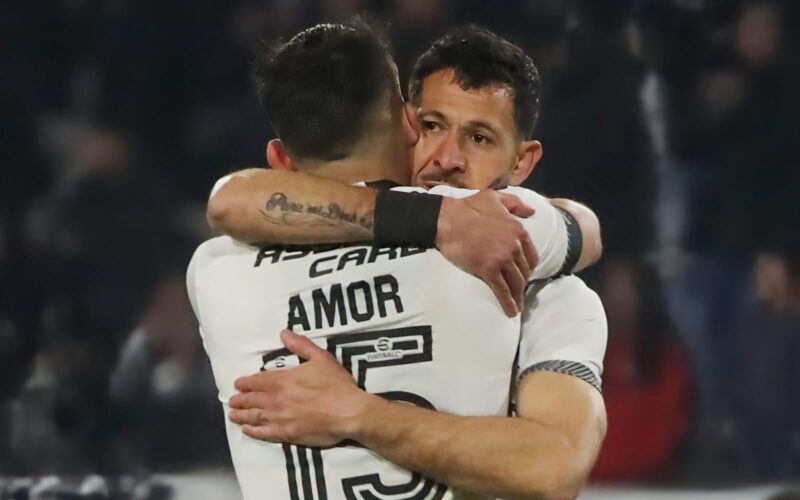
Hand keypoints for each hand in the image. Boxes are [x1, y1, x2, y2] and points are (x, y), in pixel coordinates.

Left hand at [228, 330, 373, 447]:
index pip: (256, 381)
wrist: (348, 412)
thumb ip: (301, 345)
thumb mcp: (321, 358)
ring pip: (253, 416)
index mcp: (282, 380)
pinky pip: (263, 433)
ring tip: (233, 415)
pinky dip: (252, 431)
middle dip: (239, 399)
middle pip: (251, 399)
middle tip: (232, 400)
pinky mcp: (285, 434)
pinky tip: (247, 430)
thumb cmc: (336, 384)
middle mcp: (275, 399)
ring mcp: (279, 418)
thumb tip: (283, 333)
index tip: (238, 384)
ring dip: (241, 415)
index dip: (245, 383)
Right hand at [436, 190, 538, 315]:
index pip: (531, 256)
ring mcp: (502, 259)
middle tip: (518, 292)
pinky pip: (502, 290)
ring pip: (516, 283)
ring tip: (517, 307)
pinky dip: (508, 303)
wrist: (447, 219)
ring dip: (518, 297)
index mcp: (518, 230)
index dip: (528, 268)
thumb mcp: (494, 198)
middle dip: (522, 283)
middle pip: (524, 271)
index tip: (524, 275)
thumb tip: (531, 211)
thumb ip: (515, 204)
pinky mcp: (488, 270)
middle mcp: (514, 246)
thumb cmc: (467, 207)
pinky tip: (510, 311)